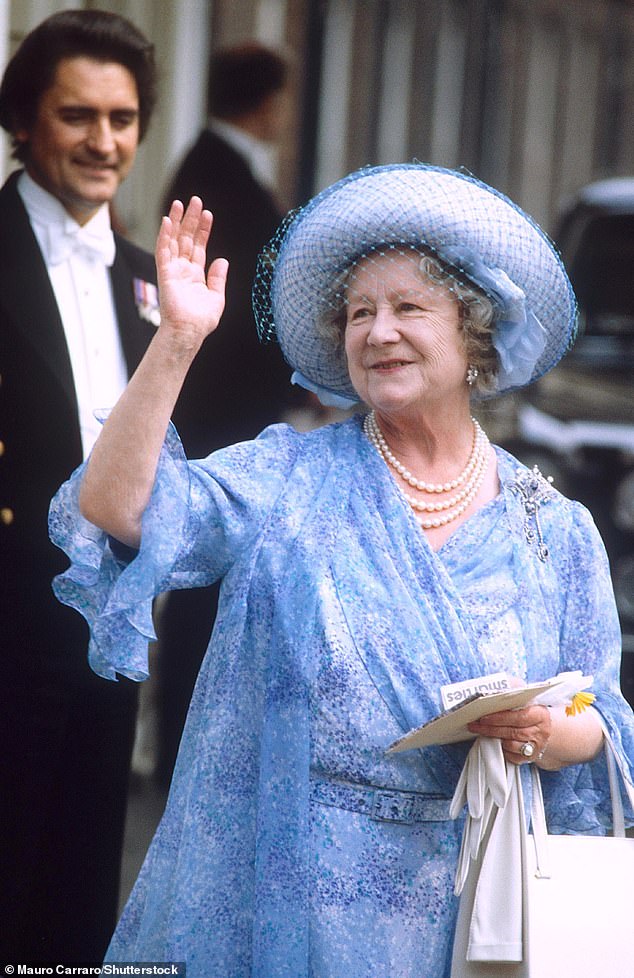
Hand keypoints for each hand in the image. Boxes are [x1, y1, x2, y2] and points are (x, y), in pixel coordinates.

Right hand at [155, 196, 227, 348]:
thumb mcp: (217, 297)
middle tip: (195, 200)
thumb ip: (218, 278)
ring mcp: (173, 270)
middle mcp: (183, 269)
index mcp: (195, 274)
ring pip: (173, 240)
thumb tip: (222, 259)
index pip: (199, 246)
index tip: (208, 214)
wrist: (190, 332)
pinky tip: (167, 221)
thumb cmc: (202, 320)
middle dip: (190, 219)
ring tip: (179, 203)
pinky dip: (164, 235)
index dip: (203, 230)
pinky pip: (163, 251)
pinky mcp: (165, 274)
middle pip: (186, 238)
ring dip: (176, 221)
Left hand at [467, 704, 551, 764]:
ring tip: (481, 731)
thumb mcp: (530, 704)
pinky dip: (502, 749)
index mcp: (540, 715)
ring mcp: (536, 747)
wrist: (548, 731)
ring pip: (510, 745)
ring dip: (494, 738)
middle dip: (490, 728)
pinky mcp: (530, 758)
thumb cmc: (533, 715)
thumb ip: (516, 700)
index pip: (519, 717)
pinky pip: (512, 756)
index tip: (484, 716)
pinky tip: (494, 742)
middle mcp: (540, 732)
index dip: (500, 718)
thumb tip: (495, 693)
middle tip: (475, 725)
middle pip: (512, 732)